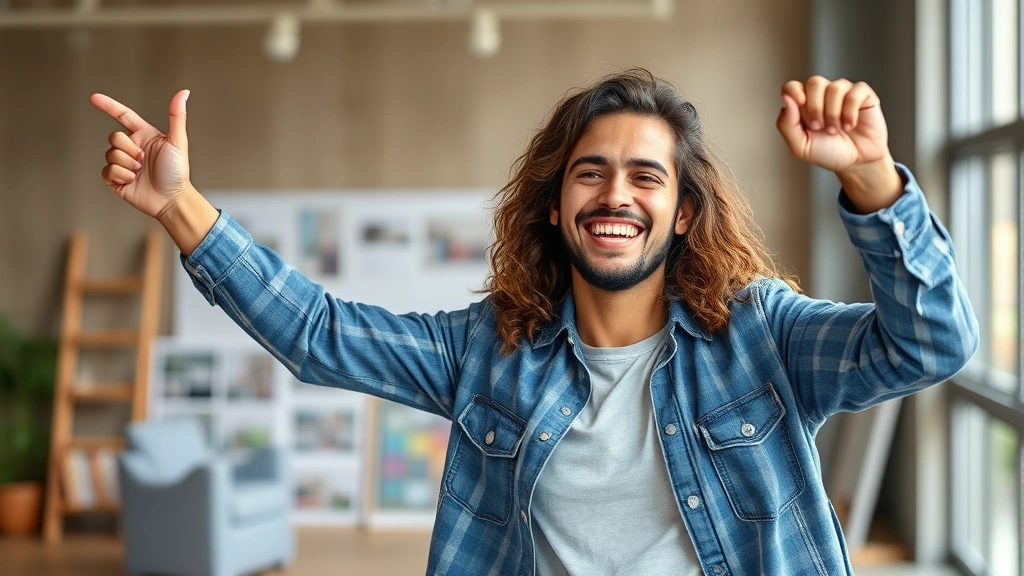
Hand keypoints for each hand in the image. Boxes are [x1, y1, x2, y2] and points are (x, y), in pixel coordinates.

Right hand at [91, 90, 190, 218]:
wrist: (171, 199)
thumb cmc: (177, 172)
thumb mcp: (178, 142)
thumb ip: (177, 116)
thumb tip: (183, 93)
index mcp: (144, 135)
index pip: (123, 116)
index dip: (108, 106)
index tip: (93, 98)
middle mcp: (132, 147)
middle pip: (113, 136)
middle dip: (128, 148)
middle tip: (143, 160)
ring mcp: (123, 163)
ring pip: (110, 154)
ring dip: (127, 164)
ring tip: (141, 172)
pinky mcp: (116, 178)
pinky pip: (107, 170)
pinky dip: (121, 176)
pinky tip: (132, 181)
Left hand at [776, 76, 901, 212]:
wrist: (855, 163)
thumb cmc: (827, 153)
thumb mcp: (800, 146)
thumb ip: (787, 124)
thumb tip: (786, 98)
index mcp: (803, 104)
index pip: (792, 86)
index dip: (794, 92)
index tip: (801, 105)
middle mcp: (822, 94)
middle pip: (814, 82)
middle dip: (815, 108)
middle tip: (819, 127)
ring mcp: (843, 92)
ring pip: (834, 88)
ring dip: (833, 114)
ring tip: (835, 130)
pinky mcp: (863, 94)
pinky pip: (855, 92)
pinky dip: (850, 111)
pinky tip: (850, 125)